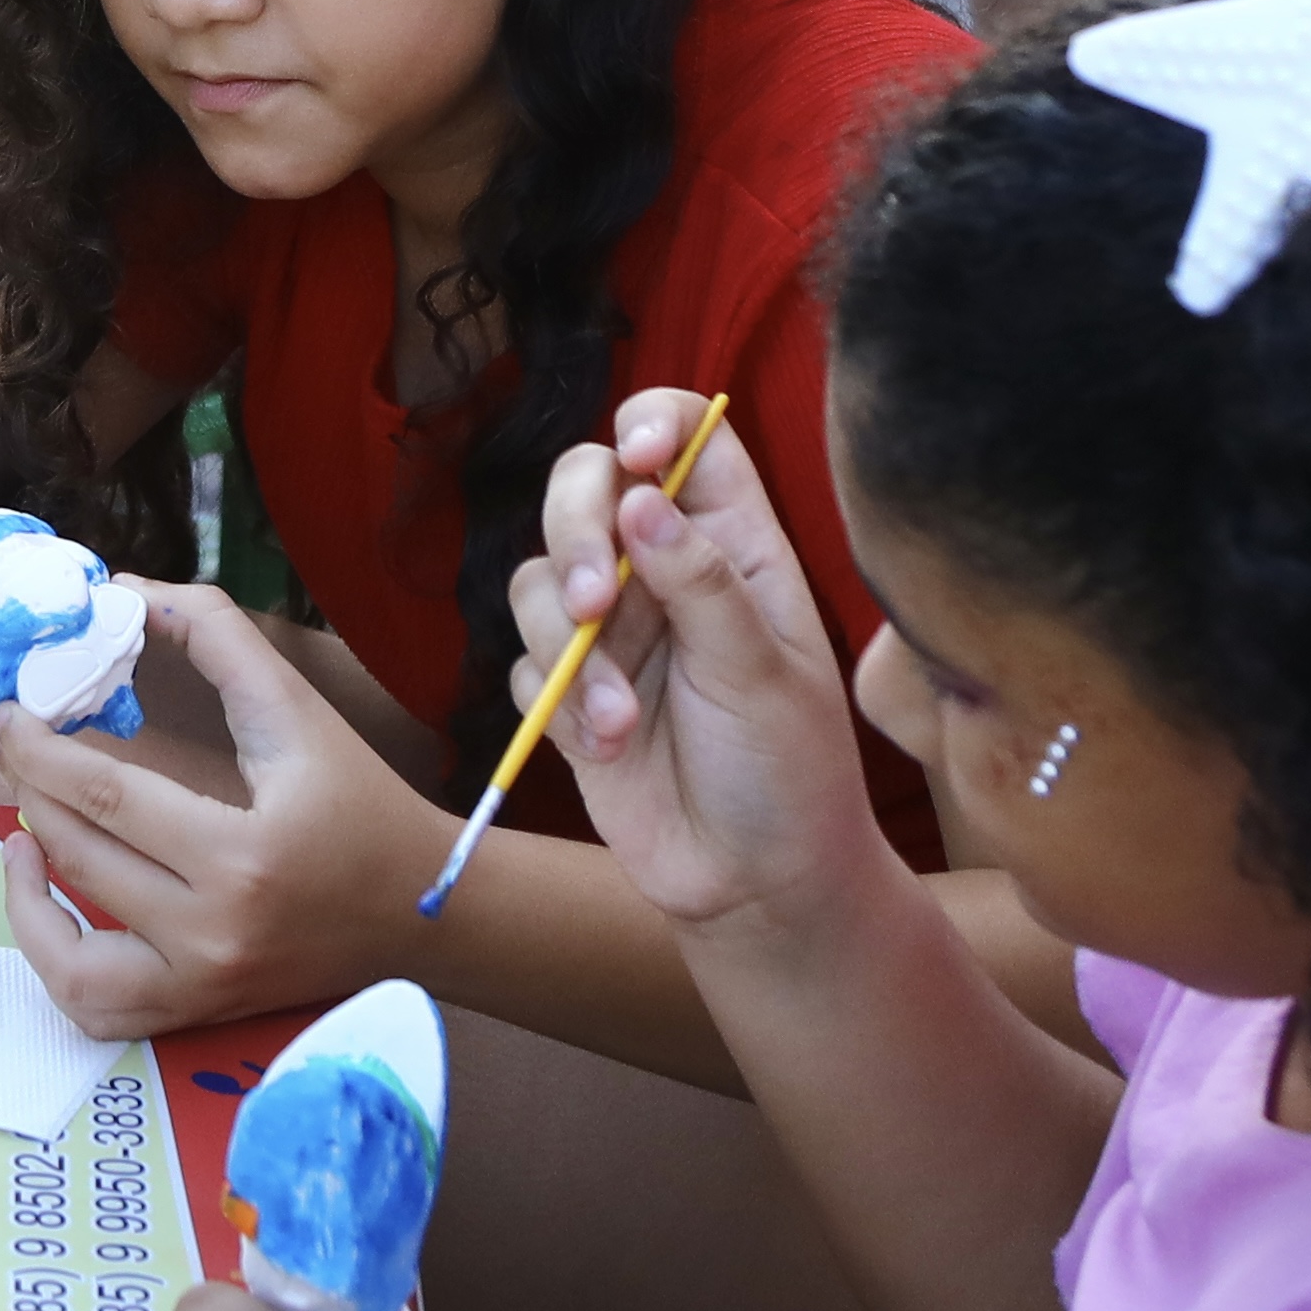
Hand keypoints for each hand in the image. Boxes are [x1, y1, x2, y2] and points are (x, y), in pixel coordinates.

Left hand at [0, 588, 439, 1036]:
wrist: (428, 913)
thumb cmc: (362, 805)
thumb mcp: (298, 709)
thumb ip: (216, 635)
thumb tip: (126, 590)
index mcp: (242, 855)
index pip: (105, 795)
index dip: (37, 748)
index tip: (8, 709)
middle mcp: (214, 934)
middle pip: (81, 858)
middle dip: (28, 789)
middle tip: (11, 742)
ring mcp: (201, 986)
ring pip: (67, 957)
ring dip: (25, 890)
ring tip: (24, 830)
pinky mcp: (196, 1013)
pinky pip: (93, 1007)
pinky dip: (52, 956)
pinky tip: (53, 897)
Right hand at [522, 394, 899, 946]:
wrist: (755, 886)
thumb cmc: (789, 772)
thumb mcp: (763, 674)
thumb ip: (703, 583)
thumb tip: (642, 499)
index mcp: (734, 544)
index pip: (687, 438)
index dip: (653, 424)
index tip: (638, 456)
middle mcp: (664, 572)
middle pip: (584, 487)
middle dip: (575, 531)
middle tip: (594, 600)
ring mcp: (611, 631)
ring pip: (537, 576)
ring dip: (564, 644)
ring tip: (616, 717)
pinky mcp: (565, 692)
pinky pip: (520, 661)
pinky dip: (551, 701)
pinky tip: (604, 746)